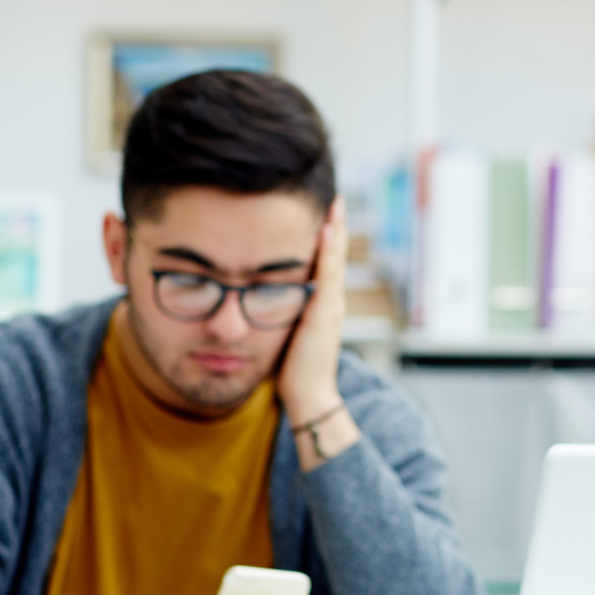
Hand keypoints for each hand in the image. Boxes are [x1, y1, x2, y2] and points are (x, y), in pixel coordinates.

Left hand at [277, 196, 360, 469]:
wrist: (307, 398)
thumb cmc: (293, 372)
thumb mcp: (284, 334)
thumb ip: (279, 315)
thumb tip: (258, 300)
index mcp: (322, 305)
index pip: (326, 262)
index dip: (327, 237)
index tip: (324, 211)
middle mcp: (332, 301)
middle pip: (336, 254)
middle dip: (335, 224)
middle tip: (334, 196)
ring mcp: (331, 306)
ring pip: (335, 259)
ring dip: (335, 230)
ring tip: (334, 204)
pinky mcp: (324, 314)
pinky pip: (327, 275)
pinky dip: (328, 251)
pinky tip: (326, 230)